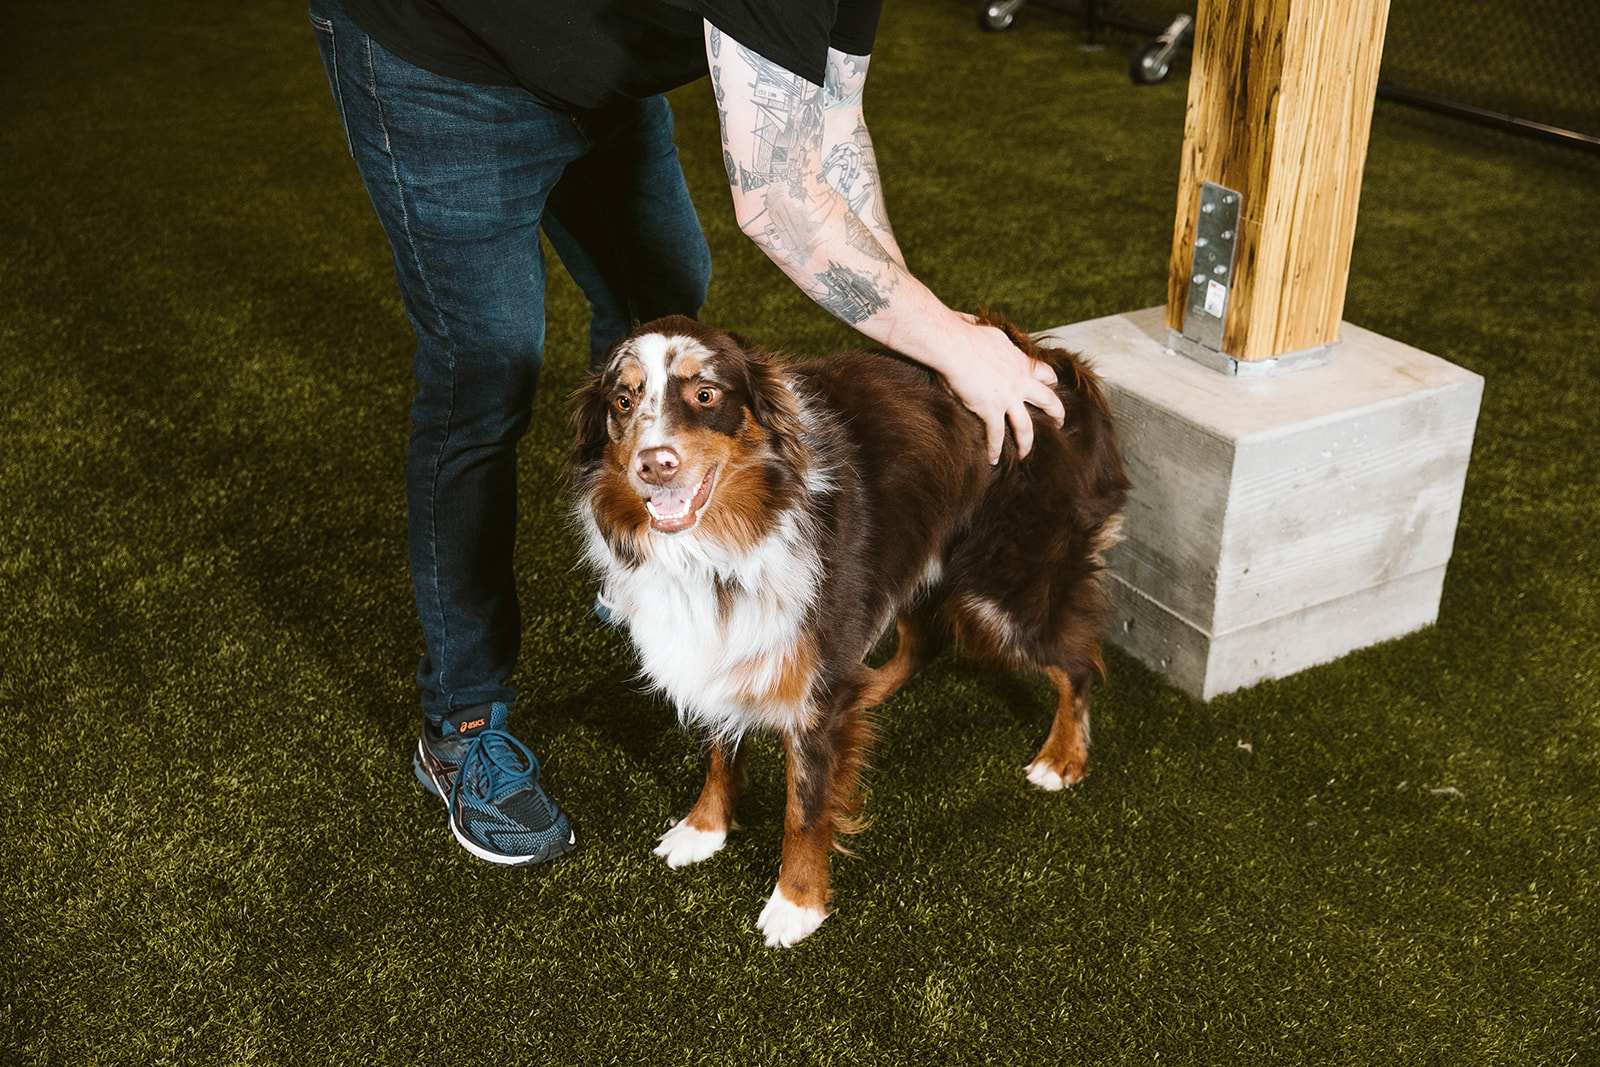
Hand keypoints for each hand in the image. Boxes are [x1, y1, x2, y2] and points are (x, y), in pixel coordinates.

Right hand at [939, 320, 1065, 462]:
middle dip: (1056, 414)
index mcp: (1021, 362)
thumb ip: (995, 339)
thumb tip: (984, 330)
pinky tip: (993, 459)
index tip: (1052, 388)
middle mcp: (1019, 382)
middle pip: (1048, 401)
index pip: (1046, 374)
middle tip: (1059, 424)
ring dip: (1027, 443)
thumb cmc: (965, 334)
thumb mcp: (990, 333)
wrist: (953, 345)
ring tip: (1026, 454)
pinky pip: (996, 435)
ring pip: (1026, 427)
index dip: (1051, 383)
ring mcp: (1007, 398)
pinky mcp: (990, 410)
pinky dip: (994, 449)